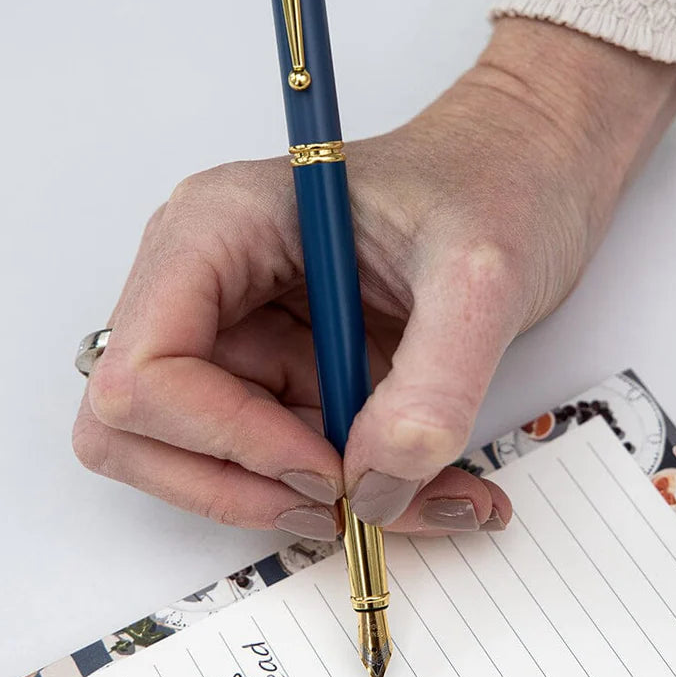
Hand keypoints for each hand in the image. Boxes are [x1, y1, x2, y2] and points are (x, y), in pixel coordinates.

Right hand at [73, 18, 675, 539]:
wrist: (532, 170)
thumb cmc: (496, 178)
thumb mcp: (481, 272)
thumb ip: (434, 381)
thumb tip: (375, 487)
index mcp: (218, 228)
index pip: (143, 369)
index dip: (222, 438)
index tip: (326, 467)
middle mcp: (209, 284)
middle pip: (145, 432)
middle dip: (244, 487)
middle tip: (350, 501)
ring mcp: (243, 333)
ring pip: (215, 465)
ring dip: (306, 505)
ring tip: (419, 496)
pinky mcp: (286, 372)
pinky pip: (285, 465)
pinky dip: (354, 495)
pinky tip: (432, 486)